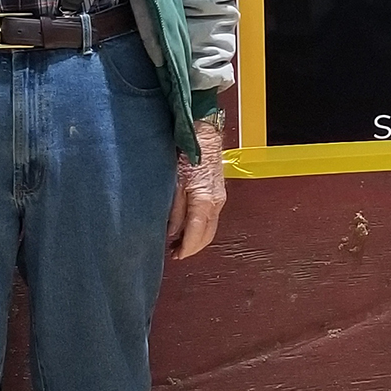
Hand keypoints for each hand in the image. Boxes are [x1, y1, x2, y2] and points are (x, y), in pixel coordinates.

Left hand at [167, 116, 225, 259]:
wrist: (204, 134)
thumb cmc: (188, 153)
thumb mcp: (174, 182)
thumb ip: (174, 209)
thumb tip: (172, 231)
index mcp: (204, 201)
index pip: (197, 233)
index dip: (187, 248)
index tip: (176, 256)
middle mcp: (216, 203)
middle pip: (207, 235)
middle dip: (192, 248)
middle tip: (175, 253)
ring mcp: (219, 199)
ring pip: (210, 228)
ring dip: (196, 239)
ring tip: (178, 242)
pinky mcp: (218, 194)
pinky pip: (210, 218)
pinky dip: (200, 227)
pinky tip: (187, 226)